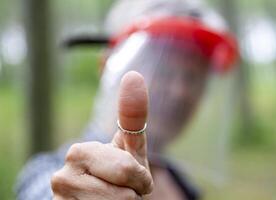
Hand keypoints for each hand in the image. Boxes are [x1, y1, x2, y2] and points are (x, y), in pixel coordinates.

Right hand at [51, 71, 152, 199]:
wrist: (95, 194)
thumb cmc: (116, 167)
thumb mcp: (128, 144)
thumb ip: (132, 114)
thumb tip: (134, 74)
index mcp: (78, 153)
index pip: (127, 172)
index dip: (139, 178)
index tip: (134, 178)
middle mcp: (63, 177)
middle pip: (123, 196)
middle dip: (132, 193)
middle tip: (122, 188)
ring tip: (112, 198)